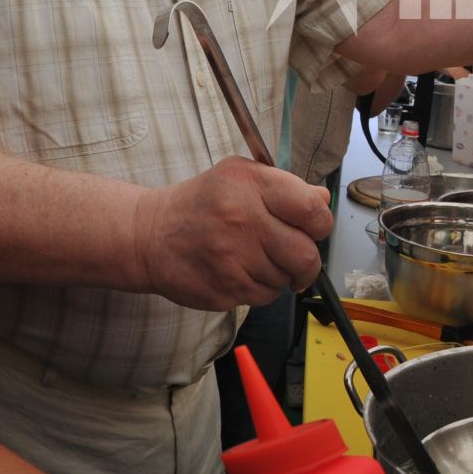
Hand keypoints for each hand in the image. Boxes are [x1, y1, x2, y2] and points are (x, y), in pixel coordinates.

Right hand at [133, 158, 334, 309]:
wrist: (149, 236)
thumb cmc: (201, 204)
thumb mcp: (240, 177)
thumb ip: (286, 186)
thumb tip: (323, 201)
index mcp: (251, 186)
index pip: (311, 210)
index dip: (321, 223)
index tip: (314, 229)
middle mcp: (243, 221)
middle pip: (305, 254)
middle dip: (308, 260)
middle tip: (297, 255)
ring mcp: (233, 259)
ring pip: (286, 278)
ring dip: (281, 273)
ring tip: (256, 257)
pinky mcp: (225, 290)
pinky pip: (265, 296)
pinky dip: (261, 288)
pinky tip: (241, 271)